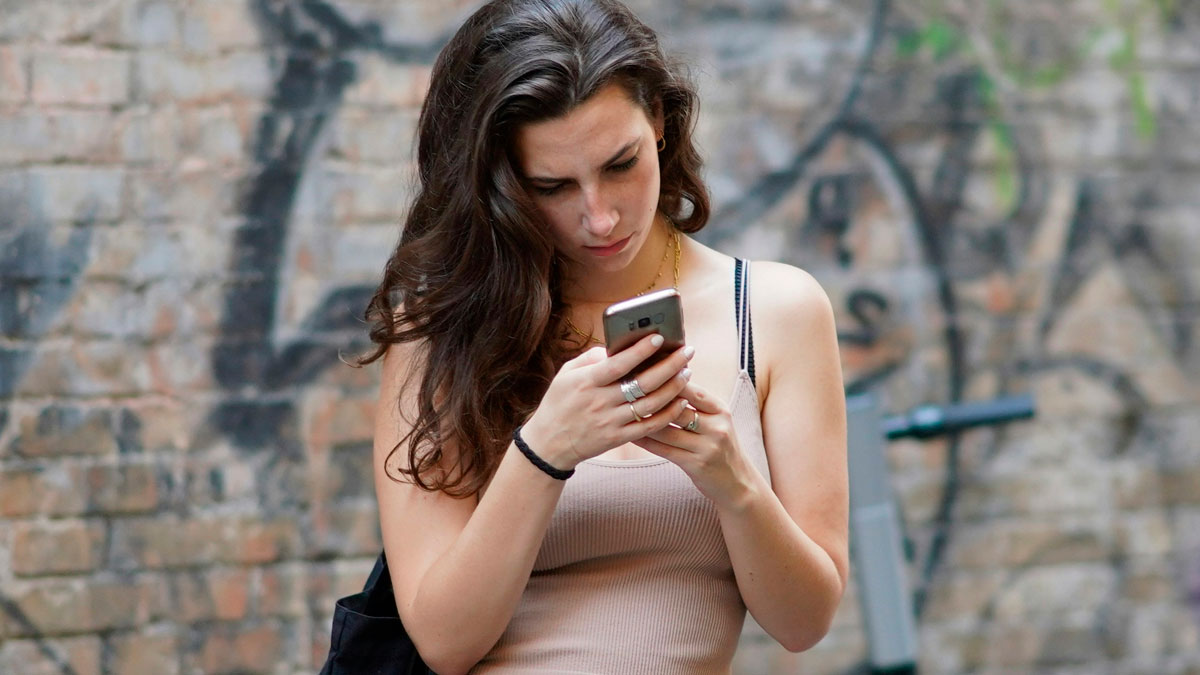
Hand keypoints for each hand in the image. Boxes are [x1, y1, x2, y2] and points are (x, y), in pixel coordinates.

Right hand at [520, 334, 695, 468]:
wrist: (548, 444)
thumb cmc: (558, 403)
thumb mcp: (565, 374)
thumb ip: (591, 358)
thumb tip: (618, 348)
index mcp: (587, 381)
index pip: (619, 363)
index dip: (641, 350)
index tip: (660, 338)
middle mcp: (600, 401)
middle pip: (643, 382)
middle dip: (670, 365)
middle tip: (687, 352)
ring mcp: (610, 422)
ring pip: (651, 404)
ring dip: (673, 387)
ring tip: (686, 373)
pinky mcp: (617, 438)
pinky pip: (649, 426)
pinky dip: (668, 414)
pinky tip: (680, 401)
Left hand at [633, 380, 756, 505]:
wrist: (738, 483)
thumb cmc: (720, 446)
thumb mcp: (717, 421)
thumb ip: (697, 403)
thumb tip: (666, 376)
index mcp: (721, 410)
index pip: (692, 390)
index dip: (667, 380)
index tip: (644, 373)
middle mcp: (717, 427)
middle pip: (677, 408)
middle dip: (651, 399)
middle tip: (627, 391)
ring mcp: (707, 447)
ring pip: (667, 430)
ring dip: (643, 421)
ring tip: (624, 411)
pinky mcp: (696, 465)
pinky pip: (664, 450)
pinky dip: (646, 441)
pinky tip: (630, 434)